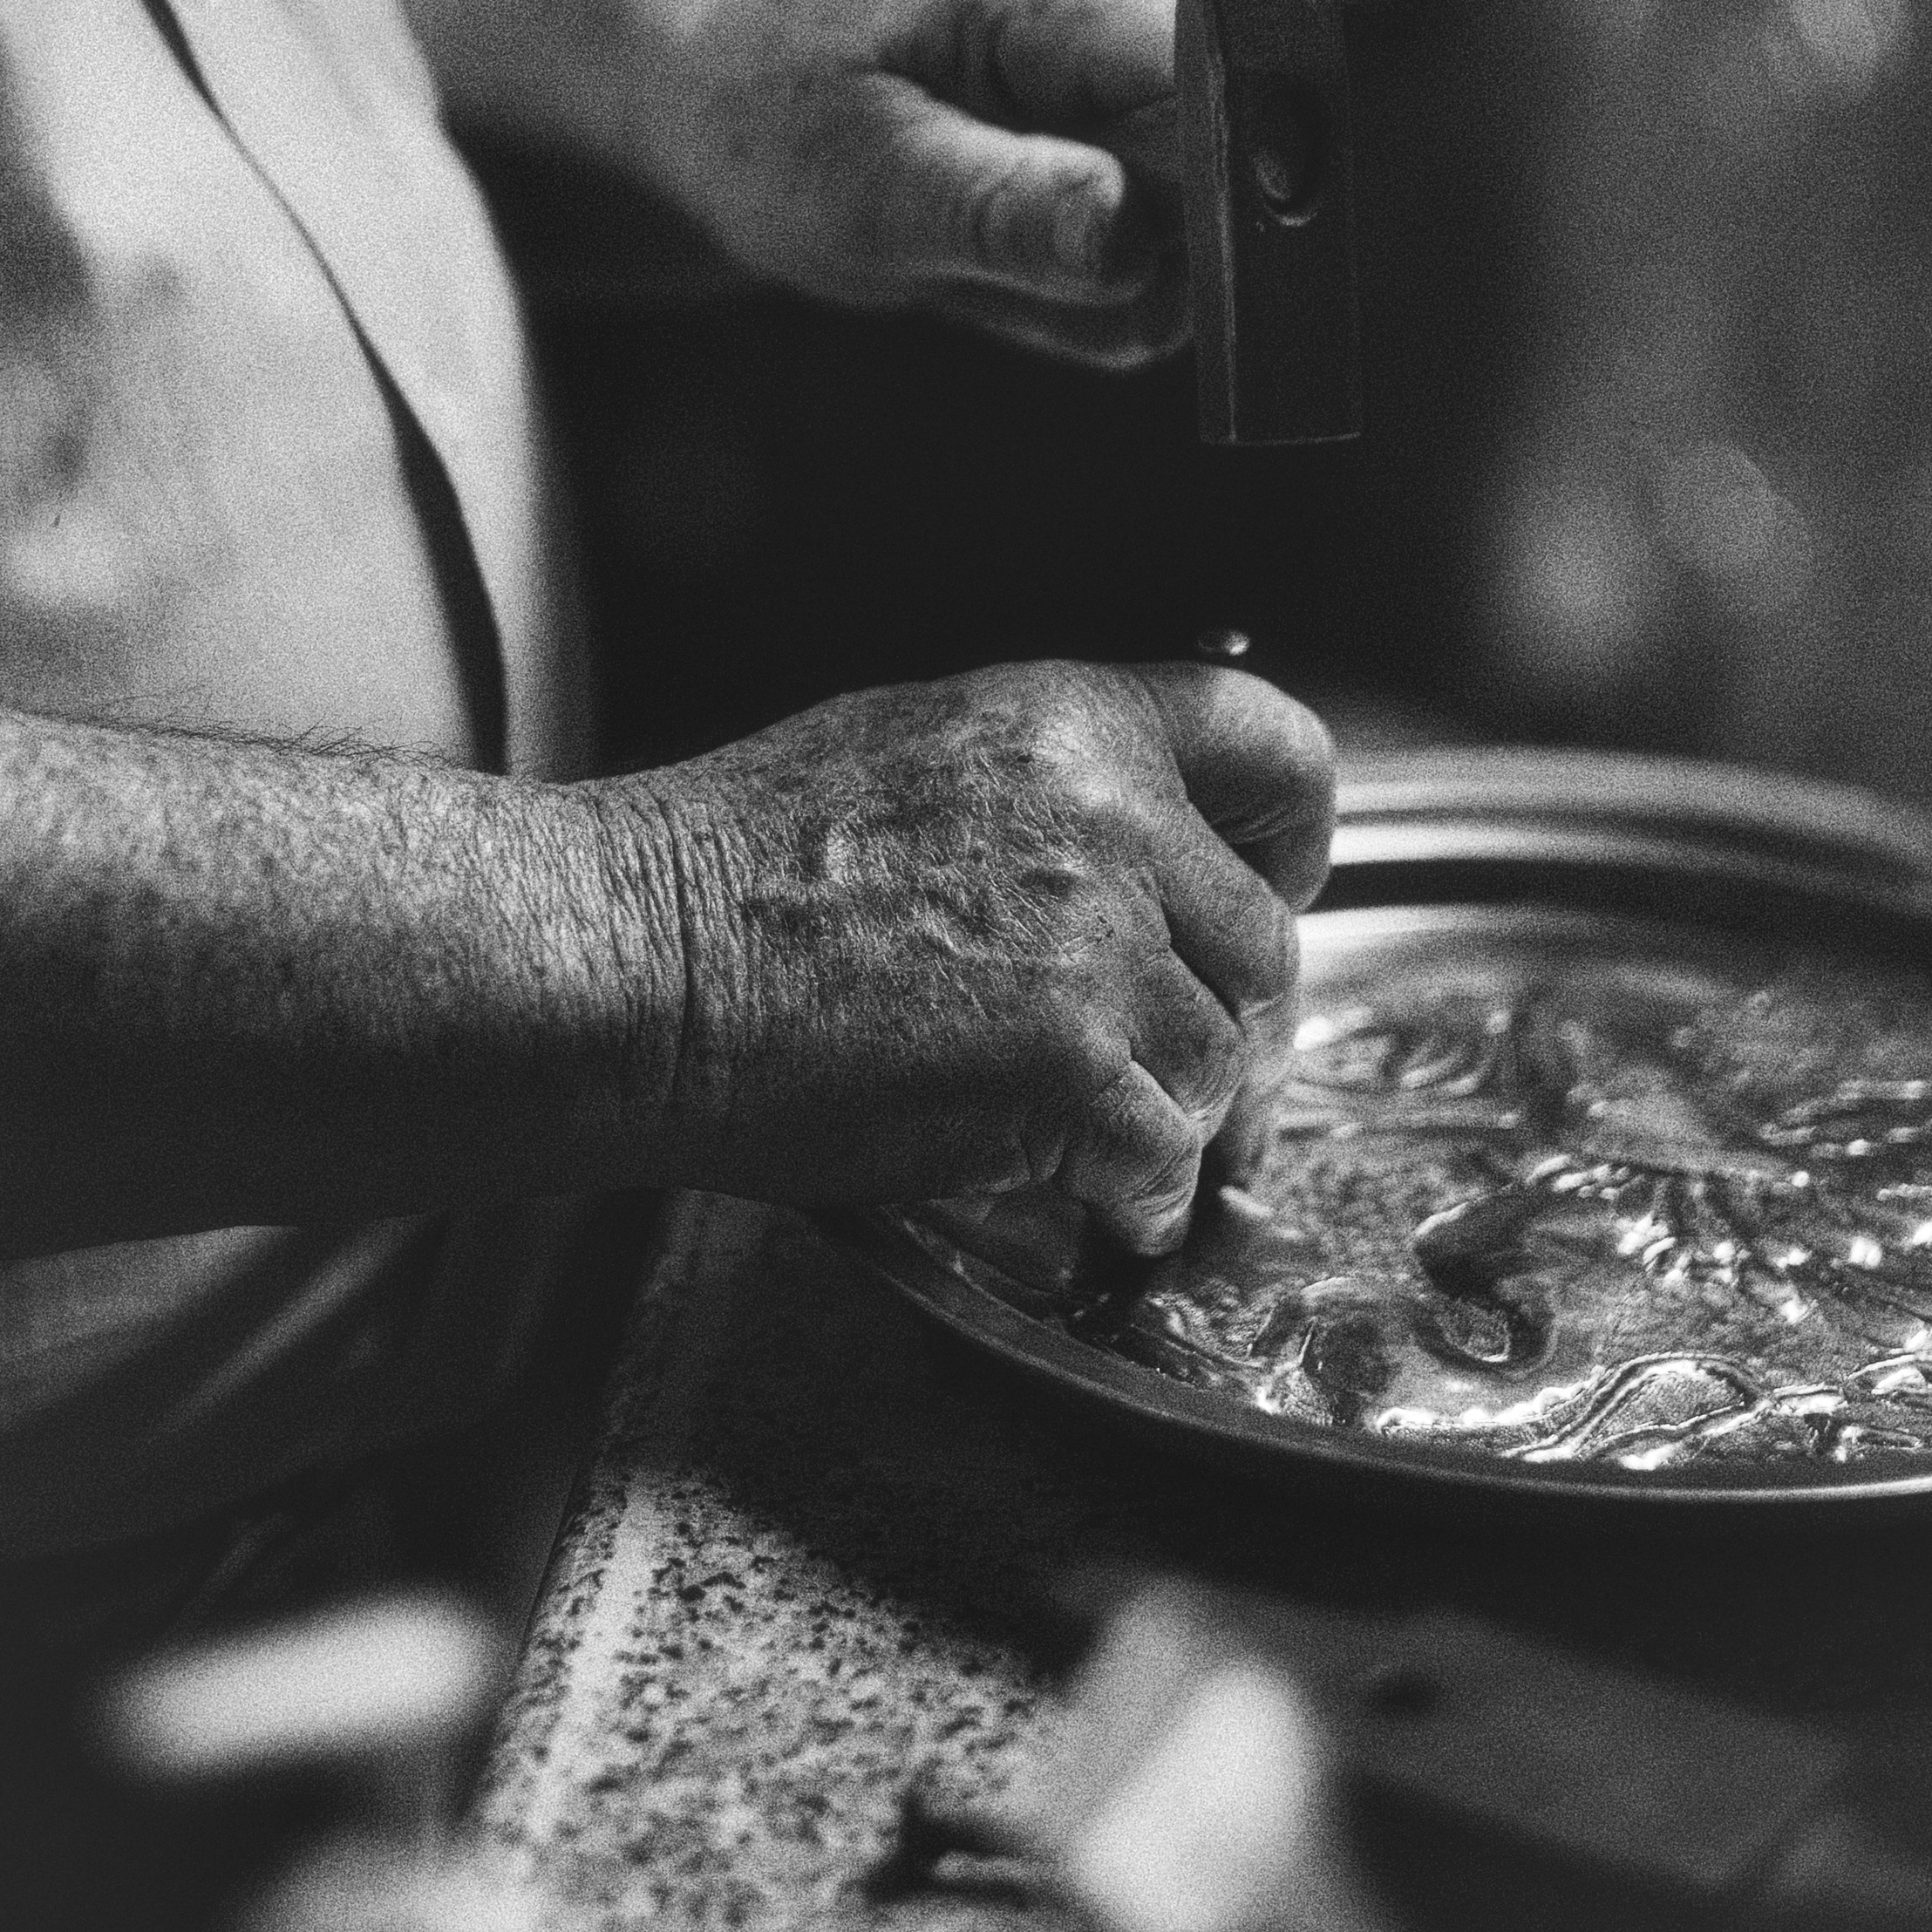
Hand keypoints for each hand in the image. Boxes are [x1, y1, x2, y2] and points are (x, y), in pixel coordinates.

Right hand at [615, 662, 1334, 1251]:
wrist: (635, 957)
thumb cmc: (727, 867)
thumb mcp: (907, 748)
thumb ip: (1040, 788)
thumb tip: (1116, 851)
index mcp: (1074, 723)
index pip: (1276, 751)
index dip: (1295, 839)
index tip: (1282, 891)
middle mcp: (1113, 819)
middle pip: (1263, 943)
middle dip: (1244, 1028)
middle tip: (1213, 1086)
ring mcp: (1102, 946)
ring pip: (1219, 1062)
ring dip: (1182, 1124)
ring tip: (1123, 1158)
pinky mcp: (1073, 1067)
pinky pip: (1160, 1159)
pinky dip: (1134, 1200)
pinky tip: (1090, 1208)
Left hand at [676, 0, 1186, 368]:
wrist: (738, 123)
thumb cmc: (780, 126)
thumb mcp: (869, 180)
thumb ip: (1005, 206)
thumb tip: (1131, 234)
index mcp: (1074, 4)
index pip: (1229, 95)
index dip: (1215, 198)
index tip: (1130, 268)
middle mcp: (1133, 42)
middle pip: (1236, 188)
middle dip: (1134, 267)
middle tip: (989, 260)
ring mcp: (1143, 115)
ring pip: (1200, 259)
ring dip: (1091, 301)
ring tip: (971, 261)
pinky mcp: (1135, 180)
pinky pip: (1156, 287)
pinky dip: (1076, 311)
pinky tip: (992, 274)